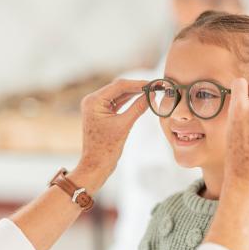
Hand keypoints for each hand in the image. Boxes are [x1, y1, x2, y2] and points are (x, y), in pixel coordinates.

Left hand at [71, 79, 147, 193]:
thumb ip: (138, 108)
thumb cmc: (106, 149)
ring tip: (151, 92)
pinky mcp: (101, 113)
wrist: (96, 165)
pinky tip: (141, 99)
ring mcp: (96, 107)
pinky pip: (117, 103)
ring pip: (118, 95)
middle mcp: (93, 101)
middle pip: (118, 88)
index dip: (138, 84)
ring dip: (134, 94)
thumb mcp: (124, 125)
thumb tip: (151, 95)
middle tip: (155, 87)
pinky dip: (129, 101)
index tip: (153, 84)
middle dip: (137, 87)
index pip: (119, 86)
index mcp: (94, 101)